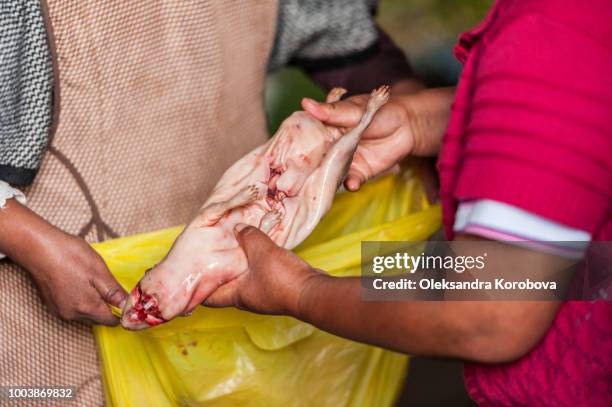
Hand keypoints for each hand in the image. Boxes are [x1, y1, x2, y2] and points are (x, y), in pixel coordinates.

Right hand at [0, 200, 126, 324]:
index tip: (124, 298)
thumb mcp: (99, 272)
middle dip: (107, 306)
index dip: (121, 311)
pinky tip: (80, 282)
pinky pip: (73, 307)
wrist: (37, 248)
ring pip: (85, 313)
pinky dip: (81, 299)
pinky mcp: (52, 303)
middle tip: (110, 285)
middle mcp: (72, 314)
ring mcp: (60, 310)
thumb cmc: (70, 256)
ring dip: (94, 302)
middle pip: (98, 318)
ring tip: (94, 281)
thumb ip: (114, 292)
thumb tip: (127, 306)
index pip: (111, 321)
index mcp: (87, 308)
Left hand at [205, 224, 325, 316]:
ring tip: (239, 247)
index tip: (194, 273)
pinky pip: (262, 275)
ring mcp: (263, 296)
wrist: (311, 292)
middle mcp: (247, 299)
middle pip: (226, 285)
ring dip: (243, 265)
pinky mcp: (277, 290)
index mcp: (236, 295)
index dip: (199, 286)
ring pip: (246, 279)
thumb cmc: (282, 278)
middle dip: (221, 269)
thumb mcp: (260, 250)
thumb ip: (248, 236)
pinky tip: (263, 251)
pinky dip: (259, 264)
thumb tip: (239, 228)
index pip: (208, 297)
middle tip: (215, 253)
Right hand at [302, 87, 454, 190]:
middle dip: (306, 170)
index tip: (284, 153)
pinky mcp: (359, 173)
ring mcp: (344, 161)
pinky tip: (352, 183)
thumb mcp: (355, 109)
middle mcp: (331, 148)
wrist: (409, 125)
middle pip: (314, 162)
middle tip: (296, 177)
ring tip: (322, 182)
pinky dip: (351, 184)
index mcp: (326, 129)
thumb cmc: (381, 111)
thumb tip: (306, 103)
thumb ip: (332, 111)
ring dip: (325, 180)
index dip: (295, 146)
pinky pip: (351, 181)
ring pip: (329, 174)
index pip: (305, 139)